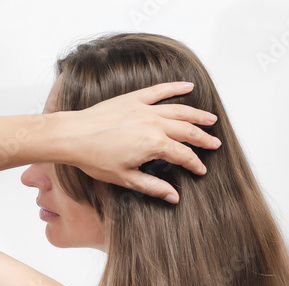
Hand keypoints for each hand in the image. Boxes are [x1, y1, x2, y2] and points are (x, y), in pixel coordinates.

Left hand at [57, 81, 220, 202]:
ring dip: (197, 115)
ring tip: (211, 120)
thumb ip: (152, 186)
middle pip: (187, 131)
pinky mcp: (134, 99)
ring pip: (179, 110)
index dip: (195, 164)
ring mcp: (144, 109)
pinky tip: (188, 86)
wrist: (73, 135)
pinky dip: (175, 87)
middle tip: (215, 145)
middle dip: (203, 139)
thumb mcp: (126, 178)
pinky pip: (159, 91)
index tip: (201, 170)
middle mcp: (154, 124)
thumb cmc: (95, 158)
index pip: (183, 155)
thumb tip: (173, 197)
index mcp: (154, 144)